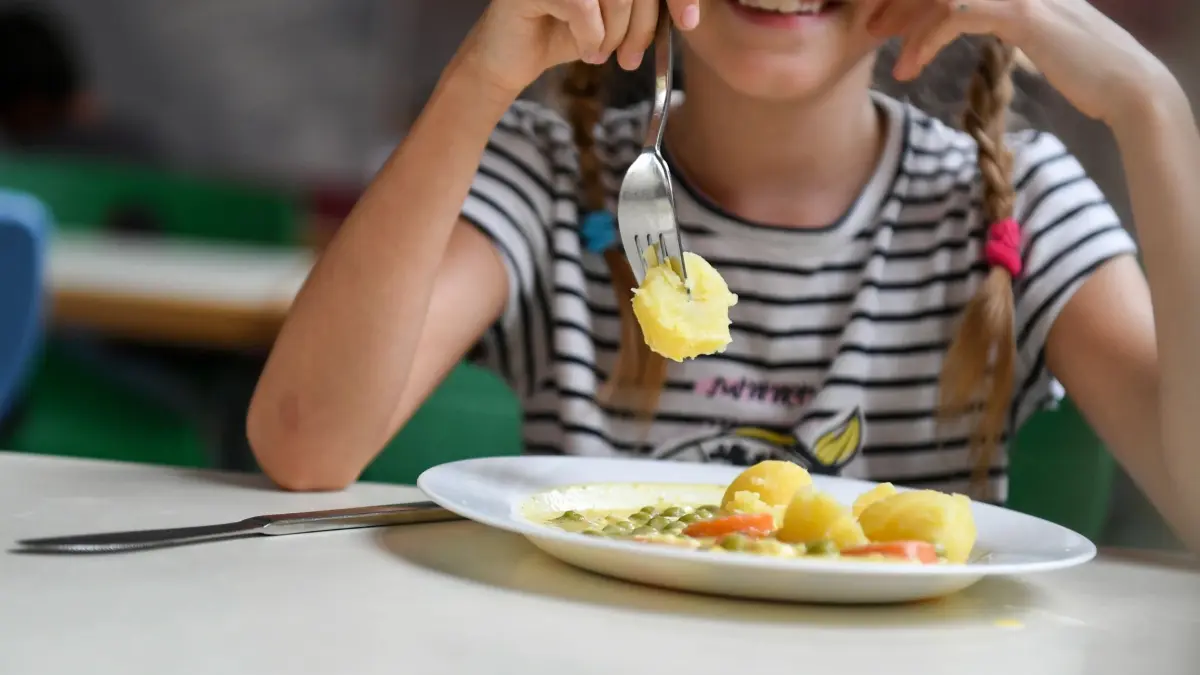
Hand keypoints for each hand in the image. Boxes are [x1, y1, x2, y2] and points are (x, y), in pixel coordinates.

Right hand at [457, 0, 700, 98]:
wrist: (510, 61)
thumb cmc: (564, 34)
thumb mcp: (615, 17)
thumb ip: (644, 2)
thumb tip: (687, 7)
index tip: (689, 21)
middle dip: (643, 24)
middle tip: (630, 57)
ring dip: (615, 34)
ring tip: (600, 52)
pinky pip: (584, 8)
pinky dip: (590, 38)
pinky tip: (583, 50)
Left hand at [866, 0, 1179, 125]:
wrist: (1125, 85)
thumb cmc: (1081, 67)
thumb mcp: (1032, 33)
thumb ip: (999, 18)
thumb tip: (965, 19)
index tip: (885, 20)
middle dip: (899, 4)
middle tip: (871, 31)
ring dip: (907, 25)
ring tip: (894, 61)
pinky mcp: (1020, 11)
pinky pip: (956, 13)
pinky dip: (927, 40)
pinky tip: (914, 66)